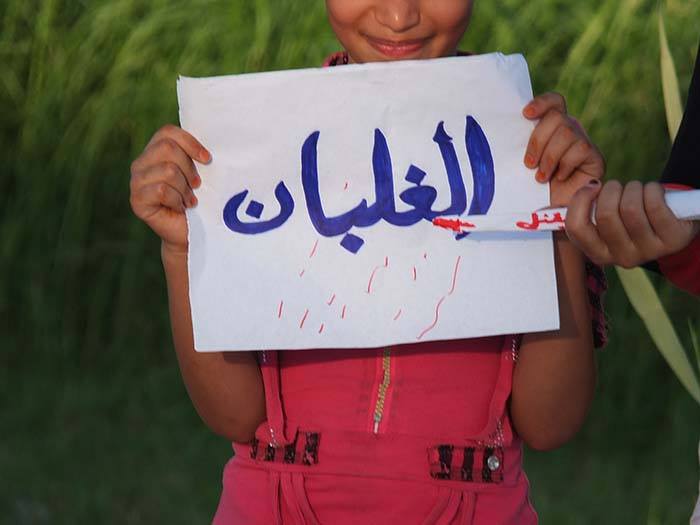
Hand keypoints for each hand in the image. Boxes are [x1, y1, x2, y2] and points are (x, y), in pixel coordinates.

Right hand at [129, 125, 210, 253]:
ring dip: (185, 188)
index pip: (167, 132)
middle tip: (197, 185)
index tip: (207, 159)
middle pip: (168, 149)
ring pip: (167, 170)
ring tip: (188, 199)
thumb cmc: (197, 200)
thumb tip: (209, 143)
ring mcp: (136, 181)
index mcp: (155, 151)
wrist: (190, 232)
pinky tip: (180, 207)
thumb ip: (195, 155)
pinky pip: (162, 190)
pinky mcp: (136, 200)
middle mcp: (141, 163)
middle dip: (189, 168)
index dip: (190, 143)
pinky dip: (177, 200)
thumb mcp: (199, 173)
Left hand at [522, 93, 605, 206]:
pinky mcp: (595, 157)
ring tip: (541, 177)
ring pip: (568, 132)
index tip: (525, 114)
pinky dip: (565, 165)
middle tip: (529, 164)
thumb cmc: (532, 190)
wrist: (551, 214)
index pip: (554, 102)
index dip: (542, 103)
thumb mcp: (525, 163)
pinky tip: (559, 178)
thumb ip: (524, 145)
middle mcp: (570, 131)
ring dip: (550, 157)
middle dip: (538, 141)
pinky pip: (580, 149)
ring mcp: (584, 143)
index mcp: (552, 128)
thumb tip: (512, 126)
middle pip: (557, 117)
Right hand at [565, 180, 699, 267]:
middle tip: (618, 187)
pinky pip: (654, 205)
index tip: (592, 187)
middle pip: (606, 214)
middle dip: (612, 190)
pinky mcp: (672, 240)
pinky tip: (654, 192)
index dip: (581, 200)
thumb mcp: (605, 221)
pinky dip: (653, 189)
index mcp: (599, 254)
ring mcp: (648, 251)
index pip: (577, 228)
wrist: (672, 225)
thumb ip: (583, 215)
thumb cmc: (631, 217)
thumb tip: (542, 210)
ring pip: (630, 207)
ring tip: (637, 190)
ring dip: (633, 187)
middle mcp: (622, 258)